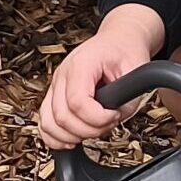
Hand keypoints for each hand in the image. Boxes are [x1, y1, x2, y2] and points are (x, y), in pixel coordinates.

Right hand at [37, 4, 166, 150]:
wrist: (117, 41)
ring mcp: (55, 85)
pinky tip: (72, 140)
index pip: (78, 102)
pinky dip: (55, 137)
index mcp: (82, 64)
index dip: (98, 119)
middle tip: (108, 124)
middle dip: (89, 130)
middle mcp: (62, 74)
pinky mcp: (53, 96)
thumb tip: (114, 120)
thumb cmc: (124, 51)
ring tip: (93, 131)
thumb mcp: (136, 71)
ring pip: (49, 123)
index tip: (114, 116)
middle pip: (62, 116)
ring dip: (72, 136)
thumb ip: (127, 100)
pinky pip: (44, 123)